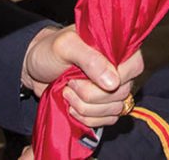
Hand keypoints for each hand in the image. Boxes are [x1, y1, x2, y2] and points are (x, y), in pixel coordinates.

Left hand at [22, 25, 144, 127]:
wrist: (34, 69)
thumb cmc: (49, 51)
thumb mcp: (64, 47)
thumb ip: (89, 59)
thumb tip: (113, 82)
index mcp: (115, 47)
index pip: (135, 66)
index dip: (116, 78)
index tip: (88, 78)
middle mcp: (119, 68)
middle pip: (122, 93)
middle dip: (91, 95)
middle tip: (69, 84)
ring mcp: (112, 89)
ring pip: (115, 110)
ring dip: (86, 107)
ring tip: (67, 93)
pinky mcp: (103, 106)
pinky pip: (107, 121)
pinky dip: (87, 119)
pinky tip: (72, 107)